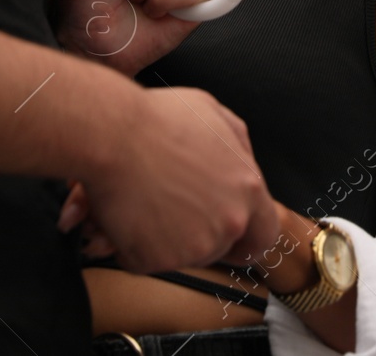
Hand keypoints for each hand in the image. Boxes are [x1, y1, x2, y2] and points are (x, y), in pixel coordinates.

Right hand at [64, 86, 279, 273]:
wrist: (110, 137)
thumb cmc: (156, 120)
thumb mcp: (213, 114)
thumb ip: (237, 144)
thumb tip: (240, 160)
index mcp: (247, 188)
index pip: (265, 233)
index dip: (248, 238)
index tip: (235, 240)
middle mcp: (228, 222)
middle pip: (220, 246)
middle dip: (199, 232)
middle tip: (171, 208)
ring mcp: (194, 246)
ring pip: (184, 255)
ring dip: (166, 237)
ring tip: (145, 202)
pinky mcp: (158, 261)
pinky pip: (145, 260)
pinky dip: (133, 245)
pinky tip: (126, 214)